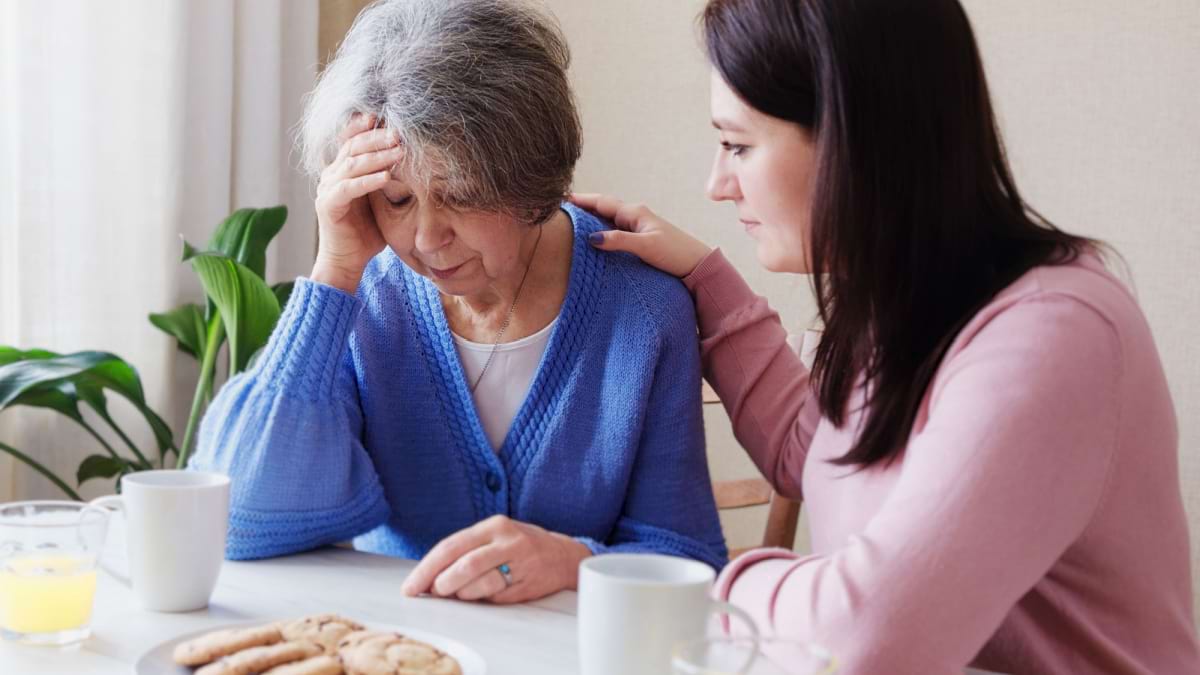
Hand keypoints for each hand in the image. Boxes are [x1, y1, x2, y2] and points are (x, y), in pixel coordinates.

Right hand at [311, 113, 397, 292]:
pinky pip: (348, 188)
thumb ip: (390, 180)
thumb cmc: (368, 232)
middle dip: (377, 137)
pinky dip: (368, 181)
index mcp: (342, 170)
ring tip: (398, 150)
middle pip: (353, 146)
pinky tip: (386, 176)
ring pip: (352, 164)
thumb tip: (415, 162)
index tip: (384, 117)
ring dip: (377, 156)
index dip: (364, 126)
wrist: (348, 261)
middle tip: (399, 132)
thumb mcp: (382, 201)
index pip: (351, 140)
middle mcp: (331, 175)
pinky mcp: (328, 205)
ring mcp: (327, 189)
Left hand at [401, 515, 591, 603]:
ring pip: (480, 583)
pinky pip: (495, 597)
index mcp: (493, 526)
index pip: (451, 546)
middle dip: (441, 583)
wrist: (563, 556)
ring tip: (458, 593)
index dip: (426, 568)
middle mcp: (508, 541)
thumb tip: (430, 578)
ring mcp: (520, 563)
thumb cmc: (519, 546)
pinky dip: (481, 599)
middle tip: (432, 593)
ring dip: (461, 594)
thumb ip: (465, 551)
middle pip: (465, 564)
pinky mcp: (527, 584)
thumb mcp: (494, 536)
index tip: (410, 586)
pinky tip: (481, 594)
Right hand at [571, 193, 712, 277]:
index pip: (602, 202)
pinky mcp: (639, 238)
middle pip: (602, 207)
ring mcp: (637, 226)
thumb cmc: (675, 253)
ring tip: (569, 219)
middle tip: (559, 206)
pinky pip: (614, 229)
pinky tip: (592, 236)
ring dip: (590, 217)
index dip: (581, 199)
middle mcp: (634, 216)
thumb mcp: (646, 247)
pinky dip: (600, 228)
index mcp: (634, 212)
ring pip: (607, 218)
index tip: (560, 198)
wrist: (697, 264)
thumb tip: (592, 238)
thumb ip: (619, 241)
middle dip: (582, 206)